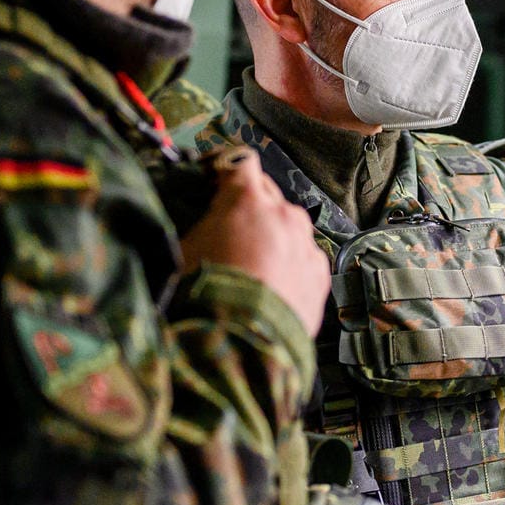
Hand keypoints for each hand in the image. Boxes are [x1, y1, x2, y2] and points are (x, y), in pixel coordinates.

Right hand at [180, 148, 330, 330]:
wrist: (240, 342)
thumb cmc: (204, 292)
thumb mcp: (185, 247)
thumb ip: (201, 222)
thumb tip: (204, 218)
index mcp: (247, 198)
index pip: (240, 162)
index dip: (226, 170)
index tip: (217, 181)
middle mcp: (284, 213)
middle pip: (267, 194)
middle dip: (250, 206)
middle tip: (230, 230)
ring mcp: (306, 243)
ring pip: (289, 228)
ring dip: (274, 237)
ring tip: (253, 267)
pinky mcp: (320, 274)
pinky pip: (303, 259)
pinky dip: (290, 266)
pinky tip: (272, 287)